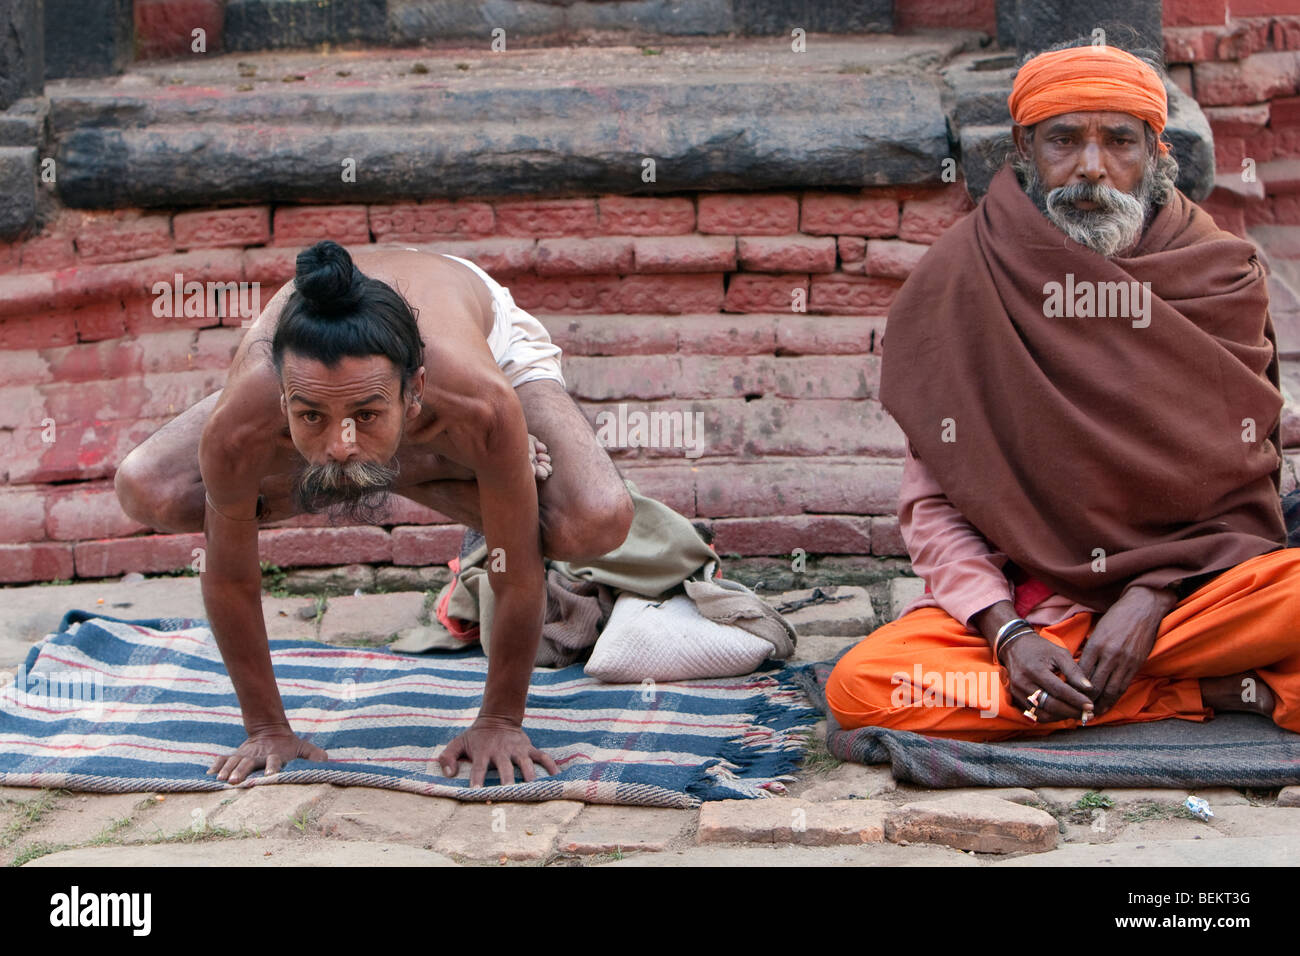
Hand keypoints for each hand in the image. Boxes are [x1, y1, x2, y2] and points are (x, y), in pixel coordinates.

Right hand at [207, 725, 327, 784]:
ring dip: (226, 770)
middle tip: (234, 781)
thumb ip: (314, 754)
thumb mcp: (303, 748)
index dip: (272, 768)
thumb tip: (326, 760)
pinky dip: (216, 764)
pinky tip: (208, 773)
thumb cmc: (289, 745)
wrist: (271, 730)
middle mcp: (257, 756)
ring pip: (233, 761)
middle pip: (247, 763)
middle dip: (241, 771)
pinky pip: (223, 759)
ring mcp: (245, 755)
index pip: (273, 761)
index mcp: (274, 755)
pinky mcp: (236, 756)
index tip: (269, 776)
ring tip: (219, 780)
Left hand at [437, 715, 559, 786]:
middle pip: (505, 768)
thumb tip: (449, 775)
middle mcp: (501, 751)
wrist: (497, 718)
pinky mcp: (529, 748)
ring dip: (529, 776)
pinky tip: (556, 778)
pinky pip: (543, 757)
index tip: (476, 792)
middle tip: (509, 794)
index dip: (477, 779)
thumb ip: (448, 758)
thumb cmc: (476, 737)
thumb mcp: (458, 743)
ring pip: (525, 763)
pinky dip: (551, 766)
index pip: (478, 768)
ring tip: (533, 790)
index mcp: (483, 752)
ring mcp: (517, 749)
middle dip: (507, 780)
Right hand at [1001, 630, 1095, 723]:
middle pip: (1050, 705)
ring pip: (1042, 714)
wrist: (1014, 647)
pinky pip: (1036, 714)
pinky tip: (1063, 713)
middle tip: (1088, 715)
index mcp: (1035, 670)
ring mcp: (1017, 692)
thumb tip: (1089, 689)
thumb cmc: (1040, 649)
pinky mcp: (1016, 699)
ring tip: (1078, 714)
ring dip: (1062, 717)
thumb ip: (1074, 671)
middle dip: (1071, 712)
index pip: (1058, 690)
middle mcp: (1023, 683)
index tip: (1090, 706)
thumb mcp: (1059, 653)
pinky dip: (1052, 716)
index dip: (1076, 700)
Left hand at [1077, 586, 1170, 716]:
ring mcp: (1125, 660)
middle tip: (1078, 713)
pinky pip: (1124, 685)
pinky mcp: (1137, 663)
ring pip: (1111, 689)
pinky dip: (1115, 697)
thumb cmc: (1116, 617)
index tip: (1067, 698)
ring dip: (1101, 704)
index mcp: (1096, 645)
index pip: (1082, 673)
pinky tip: (1109, 705)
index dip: (1074, 688)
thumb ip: (1091, 650)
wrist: (1142, 607)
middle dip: (1086, 701)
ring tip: (1093, 714)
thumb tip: (1081, 670)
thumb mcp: (1098, 631)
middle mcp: (1110, 655)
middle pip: (1095, 685)